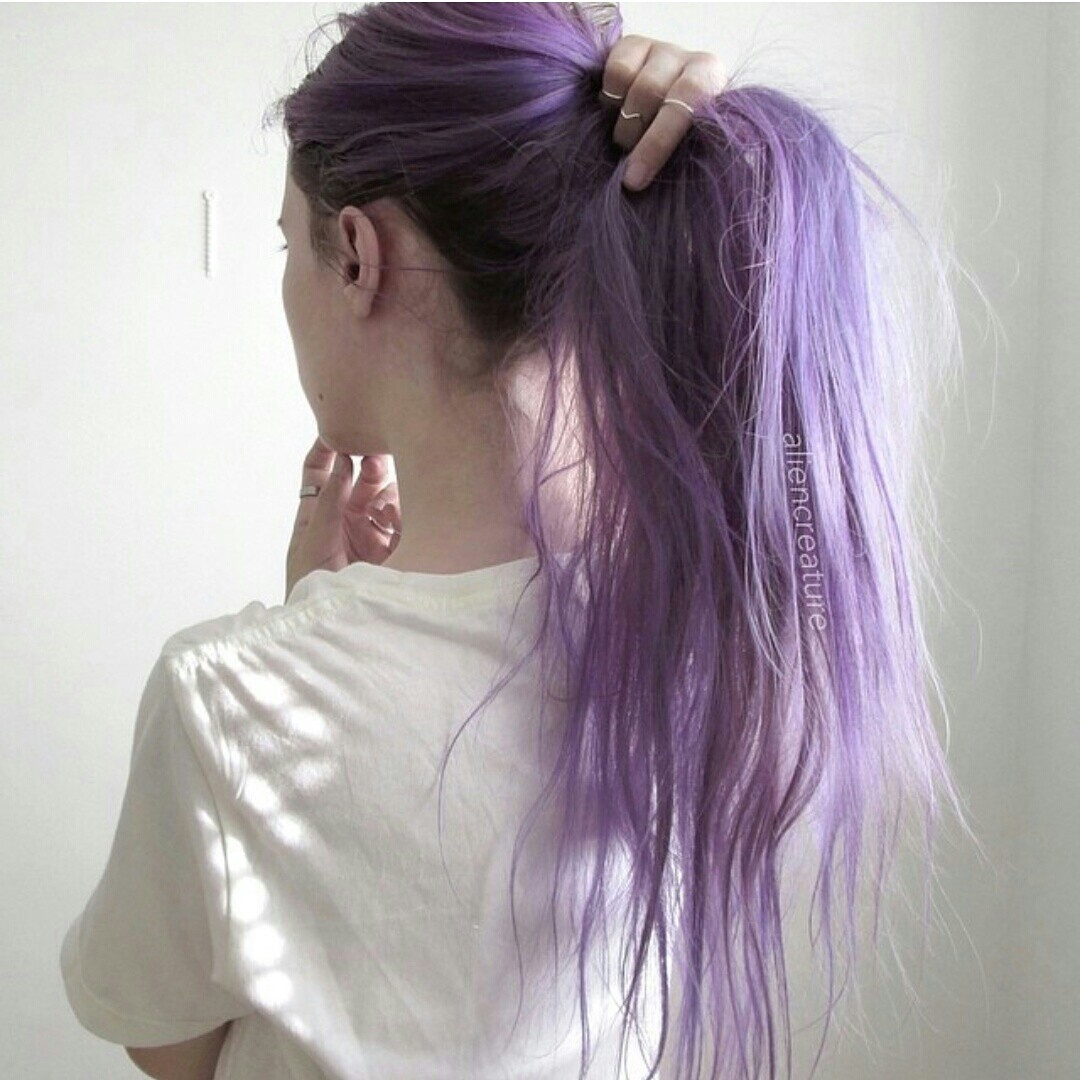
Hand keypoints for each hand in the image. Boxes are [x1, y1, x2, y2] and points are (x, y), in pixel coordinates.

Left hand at [285, 436, 401, 600]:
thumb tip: (343, 464)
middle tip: (377, 458)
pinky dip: (402, 516)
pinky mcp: (397, 549)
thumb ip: (329, 504)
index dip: (328, 449)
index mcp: (317, 515)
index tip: (339, 429)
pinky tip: (394, 526)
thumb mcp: (312, 545)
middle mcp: (346, 520)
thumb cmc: (311, 592)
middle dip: (369, 465)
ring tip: (383, 511)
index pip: (320, 472)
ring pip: (387, 495)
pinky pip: (405, 519)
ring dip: (387, 495)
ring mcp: (373, 533)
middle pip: (360, 478)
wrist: (335, 628)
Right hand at [598, 35, 726, 190]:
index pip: (686, 101)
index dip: (656, 143)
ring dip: (621, 121)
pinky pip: (614, 71)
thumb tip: (687, 190)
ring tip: (625, 141)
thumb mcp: (693, 158)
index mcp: (712, 82)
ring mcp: (660, 50)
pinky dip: (608, 98)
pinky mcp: (632, 46)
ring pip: (628, 79)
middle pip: (650, 90)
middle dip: (634, 135)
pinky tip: (615, 114)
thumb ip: (691, 160)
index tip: (634, 180)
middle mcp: (688, 59)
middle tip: (629, 163)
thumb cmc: (685, 150)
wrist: (668, 128)